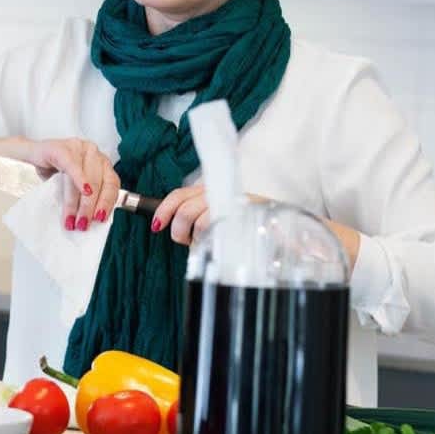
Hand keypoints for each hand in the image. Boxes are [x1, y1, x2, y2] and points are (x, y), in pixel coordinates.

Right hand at [21, 138, 120, 231]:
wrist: (29, 156)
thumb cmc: (53, 172)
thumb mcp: (74, 187)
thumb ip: (86, 198)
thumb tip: (90, 221)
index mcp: (101, 163)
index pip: (112, 183)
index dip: (108, 202)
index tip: (100, 219)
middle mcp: (94, 154)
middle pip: (98, 182)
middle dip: (89, 207)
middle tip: (82, 224)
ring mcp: (78, 148)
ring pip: (85, 177)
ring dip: (77, 202)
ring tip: (71, 219)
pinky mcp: (62, 148)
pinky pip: (72, 165)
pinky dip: (79, 178)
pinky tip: (82, 190)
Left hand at [151, 190, 280, 246]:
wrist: (278, 210)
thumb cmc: (240, 213)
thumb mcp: (215, 207)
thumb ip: (192, 212)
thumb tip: (160, 222)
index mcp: (208, 188)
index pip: (179, 195)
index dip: (164, 210)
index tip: (156, 225)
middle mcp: (219, 193)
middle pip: (185, 211)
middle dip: (179, 231)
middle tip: (185, 240)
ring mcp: (232, 204)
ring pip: (202, 224)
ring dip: (198, 240)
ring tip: (206, 243)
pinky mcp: (246, 216)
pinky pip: (221, 232)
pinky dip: (214, 242)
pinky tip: (220, 245)